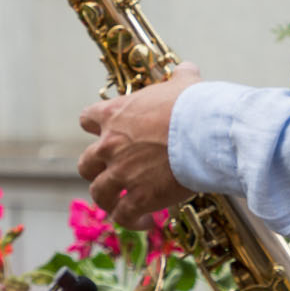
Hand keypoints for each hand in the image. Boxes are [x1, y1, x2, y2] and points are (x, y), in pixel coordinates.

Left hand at [77, 64, 201, 226]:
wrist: (204, 132)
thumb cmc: (194, 106)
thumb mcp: (184, 84)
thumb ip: (180, 77)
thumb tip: (188, 68)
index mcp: (115, 115)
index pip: (87, 119)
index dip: (94, 128)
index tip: (105, 134)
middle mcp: (110, 145)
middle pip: (85, 163)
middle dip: (96, 171)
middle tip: (114, 176)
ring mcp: (121, 174)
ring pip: (98, 193)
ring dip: (109, 200)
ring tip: (125, 206)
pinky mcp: (137, 197)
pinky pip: (124, 215)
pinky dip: (132, 221)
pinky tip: (148, 222)